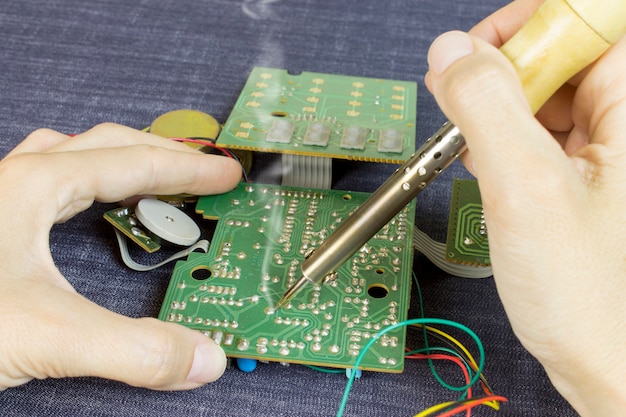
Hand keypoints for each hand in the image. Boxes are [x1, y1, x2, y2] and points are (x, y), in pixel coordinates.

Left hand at [0, 123, 240, 389]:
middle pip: (105, 144)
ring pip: (70, 155)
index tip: (225, 173)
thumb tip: (203, 358)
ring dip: (119, 159)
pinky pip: (46, 179)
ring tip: (151, 176)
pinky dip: (83, 183)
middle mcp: (14, 181)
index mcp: (33, 186)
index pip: (134, 164)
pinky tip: (83, 208)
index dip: (188, 168)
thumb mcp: (45, 336)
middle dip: (162, 154)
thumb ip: (133, 351)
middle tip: (202, 169)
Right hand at [425, 1, 625, 415]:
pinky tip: (486, 161)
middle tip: (457, 99)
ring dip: (497, 107)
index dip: (530, 25)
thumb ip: (486, 107)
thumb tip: (451, 52)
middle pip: (563, 51)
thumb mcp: (525, 190)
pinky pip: (542, 130)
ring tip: (469, 141)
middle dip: (501, 68)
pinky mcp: (589, 173)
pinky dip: (505, 137)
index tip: (478, 55)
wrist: (612, 367)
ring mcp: (611, 147)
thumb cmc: (592, 298)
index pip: (589, 17)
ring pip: (546, 92)